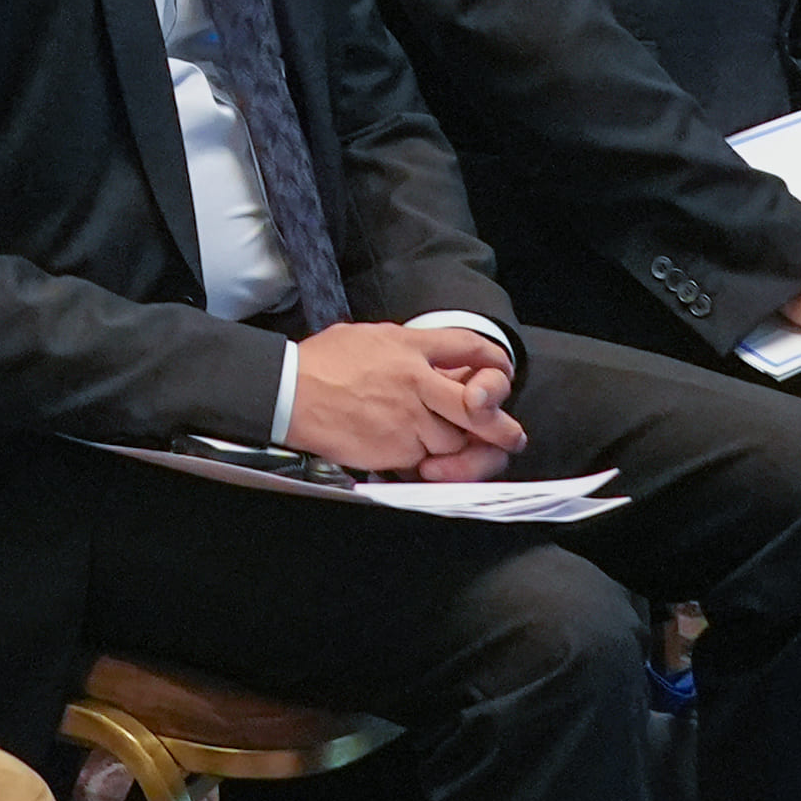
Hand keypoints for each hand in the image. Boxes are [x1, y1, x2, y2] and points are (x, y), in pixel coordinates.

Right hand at [280, 320, 520, 479]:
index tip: (499, 374)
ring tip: (440, 448)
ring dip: (451, 447)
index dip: (493, 363)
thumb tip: (421, 354)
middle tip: (511, 436)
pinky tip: (411, 457)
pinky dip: (424, 463)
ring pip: (453, 440)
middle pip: (479, 405)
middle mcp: (417, 381)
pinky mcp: (395, 448)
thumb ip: (403, 347)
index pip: (470, 347)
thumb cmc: (321, 363)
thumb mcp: (368, 337)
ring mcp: (408, 417)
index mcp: (410, 346)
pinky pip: (424, 461)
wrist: (288, 393)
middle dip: (500, 424)